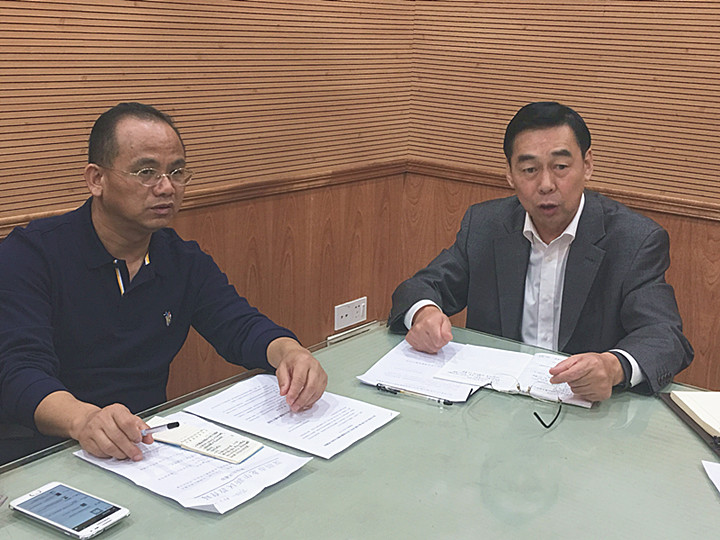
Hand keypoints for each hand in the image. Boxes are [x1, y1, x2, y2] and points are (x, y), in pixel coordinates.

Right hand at [35, 391, 150, 460]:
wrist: (87, 420)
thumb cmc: (111, 419)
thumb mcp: (127, 417)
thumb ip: (140, 427)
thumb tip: (149, 438)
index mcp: (115, 410)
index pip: (126, 422)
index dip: (135, 434)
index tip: (140, 440)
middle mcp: (102, 419)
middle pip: (118, 437)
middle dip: (130, 449)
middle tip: (137, 455)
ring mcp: (92, 430)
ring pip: (109, 447)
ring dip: (120, 454)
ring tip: (127, 455)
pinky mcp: (86, 441)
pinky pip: (100, 452)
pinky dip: (110, 455)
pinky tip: (115, 453)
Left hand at [267, 337, 327, 411]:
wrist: (299, 356)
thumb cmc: (291, 361)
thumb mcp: (281, 368)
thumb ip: (282, 380)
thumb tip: (284, 392)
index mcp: (303, 361)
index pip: (300, 379)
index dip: (294, 392)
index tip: (289, 400)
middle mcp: (315, 366)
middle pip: (311, 386)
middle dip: (302, 399)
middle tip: (294, 406)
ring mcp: (321, 372)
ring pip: (317, 391)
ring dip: (307, 401)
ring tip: (298, 406)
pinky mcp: (324, 379)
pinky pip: (320, 392)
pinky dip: (312, 400)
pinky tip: (305, 403)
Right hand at [406, 305, 452, 352]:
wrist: (424, 315)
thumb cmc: (435, 319)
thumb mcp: (445, 321)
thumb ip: (447, 330)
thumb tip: (448, 337)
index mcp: (429, 322)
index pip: (438, 341)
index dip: (443, 341)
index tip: (442, 335)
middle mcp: (419, 328)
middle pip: (433, 346)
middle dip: (437, 344)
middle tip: (437, 336)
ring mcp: (413, 334)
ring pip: (427, 349)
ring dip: (431, 346)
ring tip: (431, 337)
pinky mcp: (409, 338)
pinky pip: (420, 349)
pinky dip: (424, 346)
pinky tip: (425, 339)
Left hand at [548, 352, 623, 401]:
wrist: (610, 368)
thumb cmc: (593, 363)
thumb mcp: (577, 358)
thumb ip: (563, 365)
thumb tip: (553, 372)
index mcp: (591, 364)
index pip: (571, 374)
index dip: (560, 378)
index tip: (553, 380)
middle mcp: (598, 376)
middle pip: (573, 383)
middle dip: (570, 380)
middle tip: (577, 375)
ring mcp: (601, 386)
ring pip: (577, 391)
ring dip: (576, 386)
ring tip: (584, 379)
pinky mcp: (602, 395)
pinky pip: (584, 397)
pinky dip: (583, 392)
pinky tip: (589, 385)